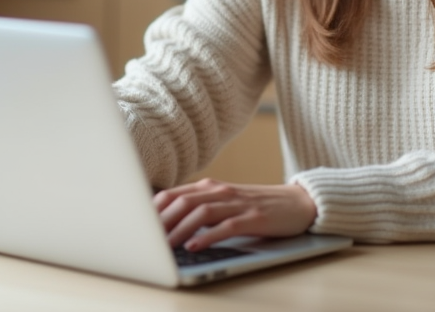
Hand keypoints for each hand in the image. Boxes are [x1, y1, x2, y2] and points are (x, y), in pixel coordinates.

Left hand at [154, 178, 317, 250]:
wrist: (298, 203)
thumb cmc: (257, 206)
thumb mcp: (225, 202)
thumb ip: (200, 208)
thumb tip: (167, 224)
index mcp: (210, 187)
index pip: (174, 194)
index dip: (153, 210)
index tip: (136, 225)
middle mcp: (221, 191)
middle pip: (183, 202)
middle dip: (161, 221)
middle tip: (144, 239)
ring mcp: (238, 203)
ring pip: (201, 212)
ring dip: (180, 229)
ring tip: (165, 246)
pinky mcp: (253, 217)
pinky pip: (226, 226)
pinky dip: (208, 236)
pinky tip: (195, 246)